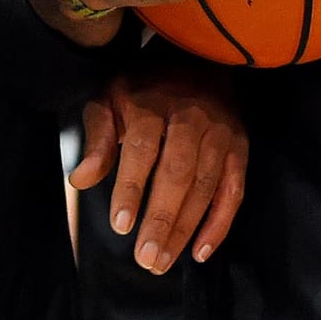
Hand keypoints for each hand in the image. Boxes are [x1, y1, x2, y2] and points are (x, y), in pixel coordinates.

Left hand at [72, 65, 248, 272]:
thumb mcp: (110, 99)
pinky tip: (199, 252)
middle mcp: (191, 117)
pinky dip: (219, 224)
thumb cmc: (144, 87)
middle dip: (162, 218)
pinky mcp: (239, 147)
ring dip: (186, 229)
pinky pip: (234, 191)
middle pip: (178, 172)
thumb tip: (80, 179)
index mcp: (153, 103)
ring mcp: (220, 133)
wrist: (196, 58)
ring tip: (161, 261)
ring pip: (206, 186)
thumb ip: (97, 138)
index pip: (144, 148)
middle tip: (145, 258)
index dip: (132, 188)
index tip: (120, 225)